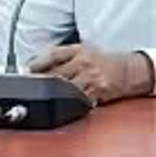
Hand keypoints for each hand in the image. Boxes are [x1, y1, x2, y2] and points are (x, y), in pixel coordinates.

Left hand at [28, 45, 153, 104]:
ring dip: (54, 95)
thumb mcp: (83, 51)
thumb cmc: (104, 62)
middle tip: (30, 89)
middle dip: (41, 82)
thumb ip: (62, 57)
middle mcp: (84, 62)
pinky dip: (70, 104)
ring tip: (44, 100)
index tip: (26, 70)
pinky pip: (80, 100)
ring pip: (66, 88)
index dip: (37, 62)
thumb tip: (34, 65)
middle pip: (56, 73)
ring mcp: (91, 76)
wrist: (130, 69)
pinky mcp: (98, 90)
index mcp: (78, 50)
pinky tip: (64, 107)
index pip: (53, 54)